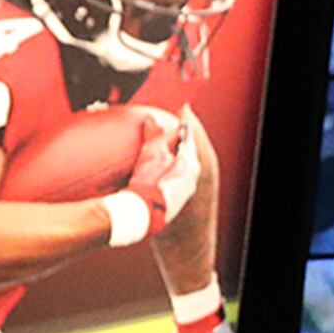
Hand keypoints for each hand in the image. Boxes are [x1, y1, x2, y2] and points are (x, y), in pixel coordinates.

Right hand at [125, 110, 199, 226]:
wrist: (142, 217)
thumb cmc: (150, 184)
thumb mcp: (151, 154)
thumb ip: (154, 135)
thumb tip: (152, 119)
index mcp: (190, 165)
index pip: (188, 139)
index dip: (182, 126)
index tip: (180, 115)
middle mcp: (191, 179)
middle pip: (184, 155)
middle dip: (174, 144)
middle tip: (165, 134)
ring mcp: (182, 193)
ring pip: (177, 170)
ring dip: (168, 160)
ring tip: (156, 152)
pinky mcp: (171, 204)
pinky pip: (169, 182)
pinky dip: (163, 174)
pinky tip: (152, 175)